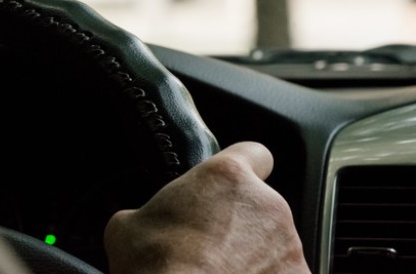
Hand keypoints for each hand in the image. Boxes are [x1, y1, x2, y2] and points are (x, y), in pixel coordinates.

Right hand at [103, 141, 311, 273]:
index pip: (254, 153)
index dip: (243, 168)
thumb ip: (149, 212)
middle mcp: (268, 206)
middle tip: (210, 247)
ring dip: (255, 257)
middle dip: (242, 225)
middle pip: (261, 207)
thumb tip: (139, 225)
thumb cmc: (156, 269)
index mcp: (228, 178)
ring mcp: (288, 248)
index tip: (231, 185)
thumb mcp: (127, 228)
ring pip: (274, 246)